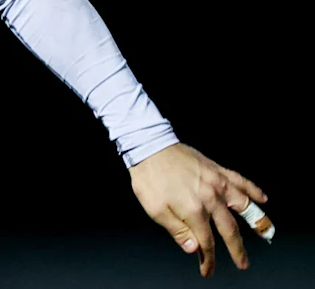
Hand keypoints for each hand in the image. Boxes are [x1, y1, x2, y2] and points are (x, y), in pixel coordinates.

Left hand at [129, 143, 269, 277]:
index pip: (206, 242)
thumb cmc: (149, 178)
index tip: (207, 270)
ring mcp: (217, 183)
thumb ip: (176, 230)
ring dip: (257, 221)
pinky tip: (263, 198)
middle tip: (243, 263)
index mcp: (193, 210)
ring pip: (244, 205)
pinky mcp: (217, 170)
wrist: (148, 147)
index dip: (208, 259)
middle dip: (237, 249)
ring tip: (267, 233)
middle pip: (229, 229)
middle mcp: (210, 198)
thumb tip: (193, 249)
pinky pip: (241, 181)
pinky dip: (254, 190)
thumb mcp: (154, 209)